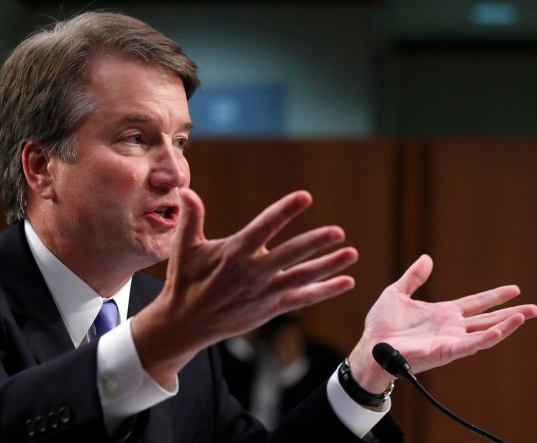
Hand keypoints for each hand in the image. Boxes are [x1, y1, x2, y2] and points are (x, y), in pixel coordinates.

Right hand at [132, 188, 358, 383]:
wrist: (185, 324)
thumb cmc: (184, 281)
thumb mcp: (184, 248)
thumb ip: (191, 218)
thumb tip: (186, 189)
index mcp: (234, 253)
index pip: (265, 226)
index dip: (285, 211)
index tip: (305, 197)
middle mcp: (252, 272)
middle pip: (290, 255)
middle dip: (315, 243)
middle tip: (338, 232)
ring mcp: (263, 293)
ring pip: (302, 277)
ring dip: (328, 266)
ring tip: (351, 254)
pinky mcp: (270, 308)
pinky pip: (303, 299)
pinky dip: (325, 291)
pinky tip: (346, 282)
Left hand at [348, 254, 536, 392]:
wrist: (370, 347)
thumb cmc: (381, 325)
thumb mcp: (396, 293)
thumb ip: (413, 277)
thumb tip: (427, 258)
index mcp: (442, 313)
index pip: (475, 303)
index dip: (494, 296)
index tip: (514, 289)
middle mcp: (450, 327)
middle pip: (487, 319)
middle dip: (511, 314)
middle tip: (535, 309)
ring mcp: (450, 340)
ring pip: (484, 333)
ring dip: (505, 326)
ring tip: (524, 317)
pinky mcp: (444, 351)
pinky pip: (469, 345)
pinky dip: (486, 339)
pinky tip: (500, 331)